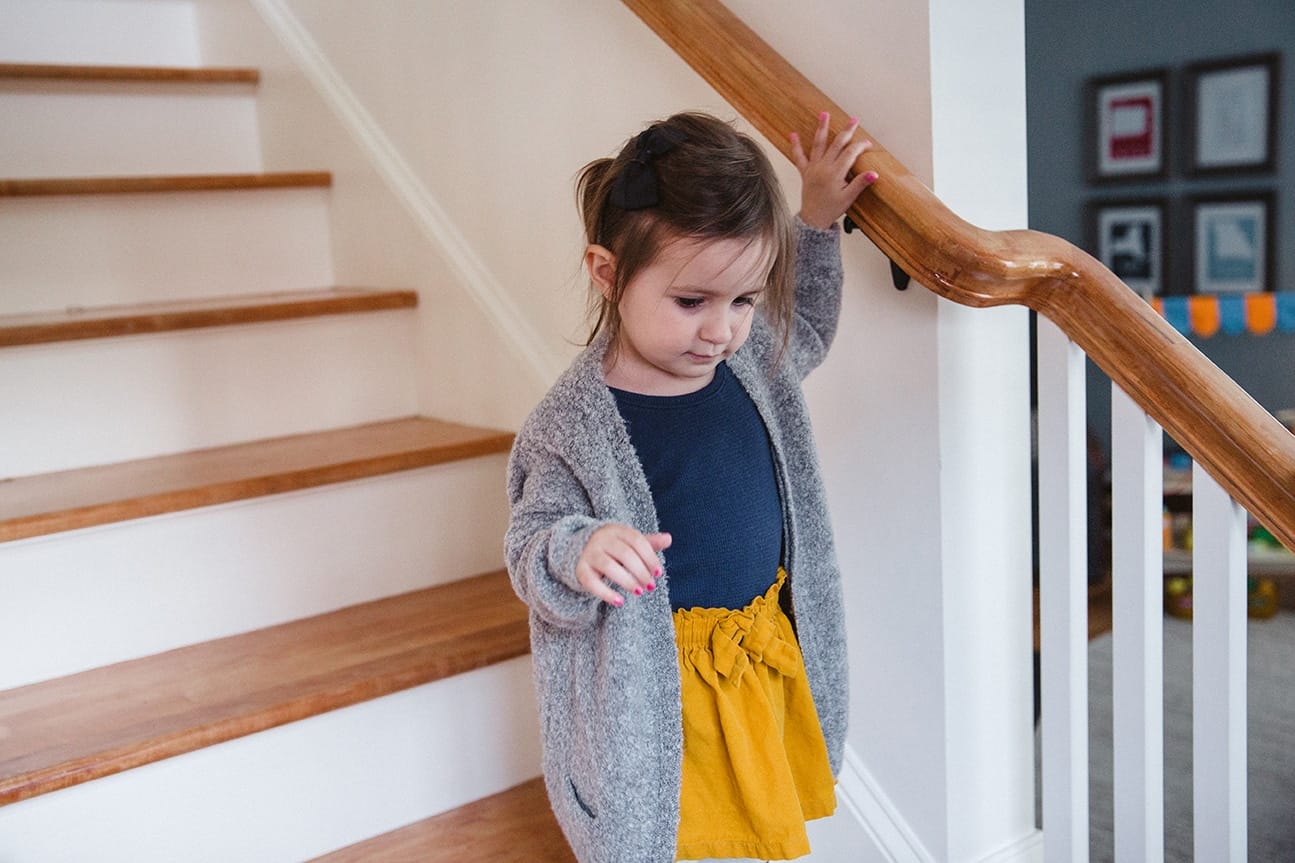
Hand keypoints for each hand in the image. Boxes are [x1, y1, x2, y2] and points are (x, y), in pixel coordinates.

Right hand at [575, 525, 671, 606]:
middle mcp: (601, 539)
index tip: (658, 573)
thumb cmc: (612, 548)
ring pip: (608, 566)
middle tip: (651, 586)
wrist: (580, 550)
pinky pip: (592, 582)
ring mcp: (589, 554)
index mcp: (616, 530)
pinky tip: (620, 602)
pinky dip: (606, 593)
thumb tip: (668, 538)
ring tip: (639, 592)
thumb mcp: (629, 543)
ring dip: (627, 581)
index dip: (650, 557)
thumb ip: (649, 543)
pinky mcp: (581, 570)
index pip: (636, 540)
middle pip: (624, 554)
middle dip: (640, 571)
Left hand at [790, 112, 877, 230]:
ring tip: (824, 114)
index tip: (868, 144)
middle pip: (837, 144)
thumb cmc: (831, 209)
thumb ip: (860, 183)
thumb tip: (874, 173)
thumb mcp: (848, 198)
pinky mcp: (805, 172)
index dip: (860, 146)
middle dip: (846, 131)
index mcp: (835, 173)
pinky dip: (796, 145)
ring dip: (822, 128)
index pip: (850, 153)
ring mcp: (813, 168)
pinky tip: (793, 134)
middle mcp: (823, 167)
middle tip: (853, 120)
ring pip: (818, 144)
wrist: (813, 219)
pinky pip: (799, 157)